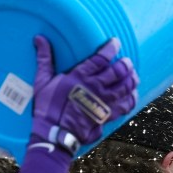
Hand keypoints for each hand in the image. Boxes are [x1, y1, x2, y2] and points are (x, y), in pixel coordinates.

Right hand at [30, 36, 137, 150]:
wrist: (56, 134)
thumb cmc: (48, 108)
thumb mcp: (42, 81)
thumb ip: (44, 59)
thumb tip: (39, 38)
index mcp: (80, 76)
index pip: (101, 58)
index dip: (111, 48)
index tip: (116, 43)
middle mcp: (95, 87)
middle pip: (118, 71)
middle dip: (125, 64)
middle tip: (127, 61)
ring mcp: (104, 102)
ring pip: (125, 86)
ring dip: (131, 79)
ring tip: (133, 74)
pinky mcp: (108, 115)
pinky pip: (126, 105)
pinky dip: (132, 98)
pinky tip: (133, 94)